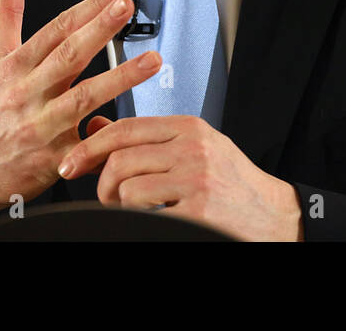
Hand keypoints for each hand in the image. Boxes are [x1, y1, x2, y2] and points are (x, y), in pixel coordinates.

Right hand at [0, 0, 161, 233]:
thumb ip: (5, 14)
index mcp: (17, 66)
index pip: (57, 28)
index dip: (89, 6)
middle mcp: (28, 92)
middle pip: (69, 55)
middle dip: (101, 28)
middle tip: (128, 6)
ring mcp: (41, 126)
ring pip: (84, 97)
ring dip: (121, 77)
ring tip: (152, 60)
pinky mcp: (53, 159)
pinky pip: (87, 146)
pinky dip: (109, 135)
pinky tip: (138, 126)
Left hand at [57, 115, 303, 240]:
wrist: (273, 215)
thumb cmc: (232, 183)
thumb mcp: (192, 149)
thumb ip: (146, 139)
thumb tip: (97, 126)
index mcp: (188, 128)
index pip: (125, 129)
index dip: (89, 147)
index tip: (72, 163)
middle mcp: (192, 148)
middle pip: (119, 158)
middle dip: (101, 183)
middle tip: (106, 197)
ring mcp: (195, 179)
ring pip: (127, 187)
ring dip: (121, 205)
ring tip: (136, 211)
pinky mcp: (198, 209)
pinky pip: (145, 213)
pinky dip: (141, 219)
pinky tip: (159, 217)